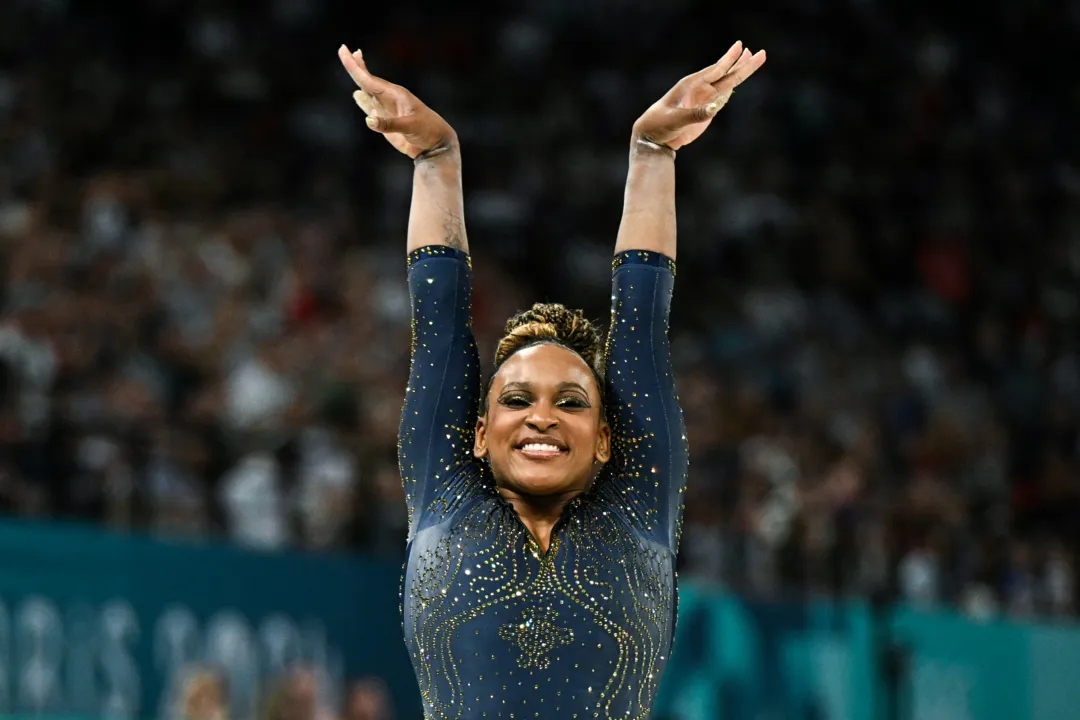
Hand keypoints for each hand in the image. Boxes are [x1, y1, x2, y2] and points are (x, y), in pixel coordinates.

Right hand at [338, 45, 456, 158]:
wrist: (435, 144)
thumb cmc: (427, 130)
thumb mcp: (410, 126)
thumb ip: (389, 124)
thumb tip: (369, 119)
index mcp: (396, 94)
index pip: (370, 79)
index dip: (355, 67)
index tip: (345, 52)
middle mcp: (390, 98)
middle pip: (368, 80)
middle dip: (355, 66)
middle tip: (343, 49)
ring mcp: (388, 109)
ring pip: (369, 91)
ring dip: (360, 78)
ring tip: (354, 63)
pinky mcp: (387, 120)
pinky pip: (371, 107)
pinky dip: (363, 100)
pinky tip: (357, 95)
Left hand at [632, 41, 765, 151]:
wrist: (654, 137)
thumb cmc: (660, 123)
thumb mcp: (676, 119)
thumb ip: (696, 114)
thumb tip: (716, 106)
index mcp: (691, 85)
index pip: (715, 70)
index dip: (729, 59)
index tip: (742, 46)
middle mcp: (700, 89)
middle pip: (727, 74)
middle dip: (744, 64)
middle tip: (761, 53)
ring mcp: (704, 99)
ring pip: (727, 84)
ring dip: (741, 72)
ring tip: (754, 58)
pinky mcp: (706, 111)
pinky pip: (722, 98)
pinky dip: (732, 88)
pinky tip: (738, 78)